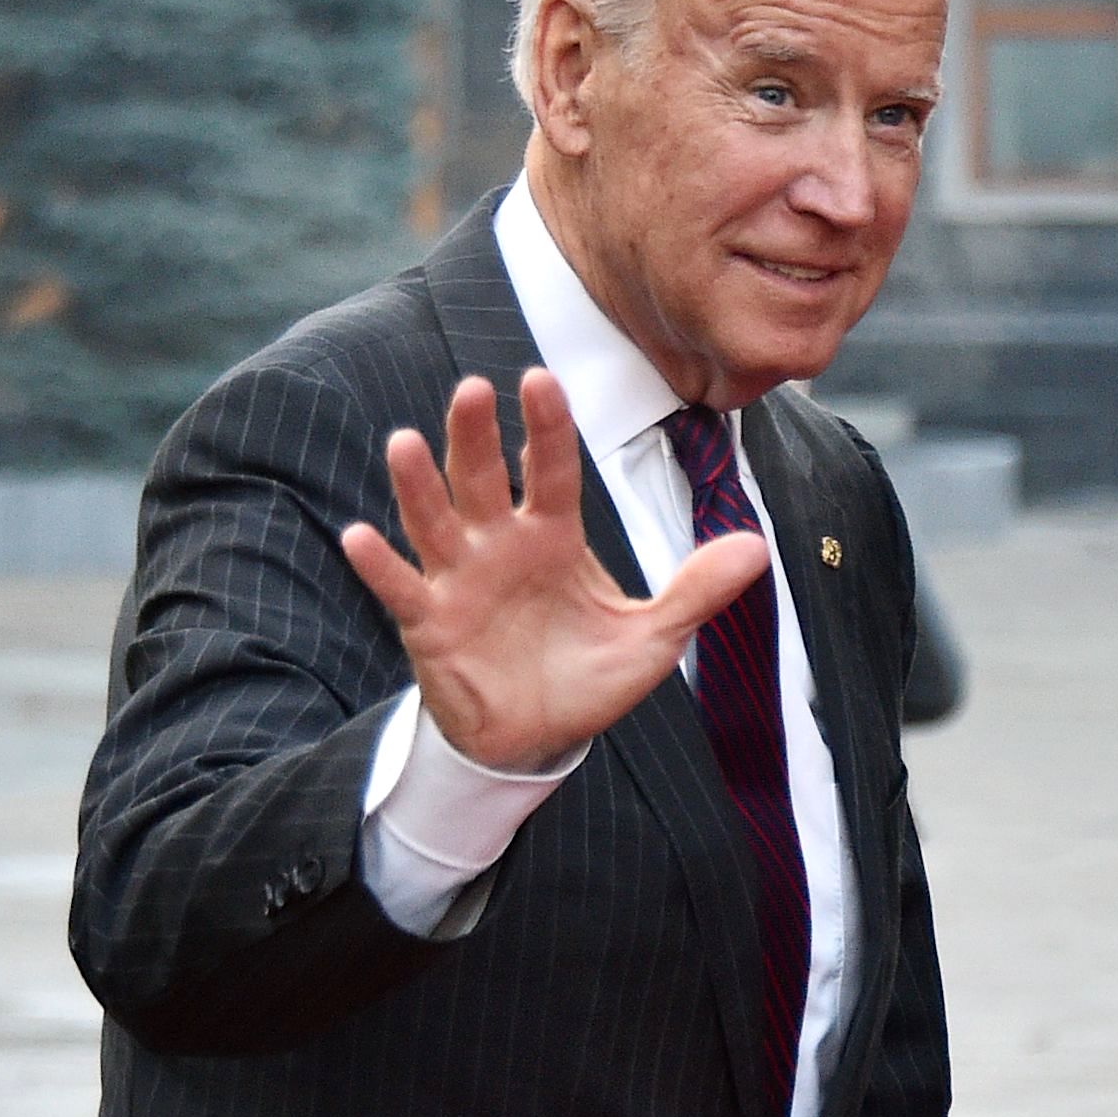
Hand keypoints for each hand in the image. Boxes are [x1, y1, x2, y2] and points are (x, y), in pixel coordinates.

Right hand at [339, 371, 768, 772]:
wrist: (537, 738)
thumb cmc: (588, 677)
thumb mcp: (652, 638)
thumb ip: (696, 591)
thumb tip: (758, 547)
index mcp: (554, 538)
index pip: (551, 472)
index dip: (546, 428)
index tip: (541, 378)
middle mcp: (500, 546)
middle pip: (482, 479)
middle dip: (474, 437)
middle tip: (472, 388)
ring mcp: (459, 580)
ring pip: (434, 522)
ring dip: (418, 485)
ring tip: (404, 442)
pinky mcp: (429, 623)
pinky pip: (400, 588)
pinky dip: (380, 564)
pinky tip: (360, 536)